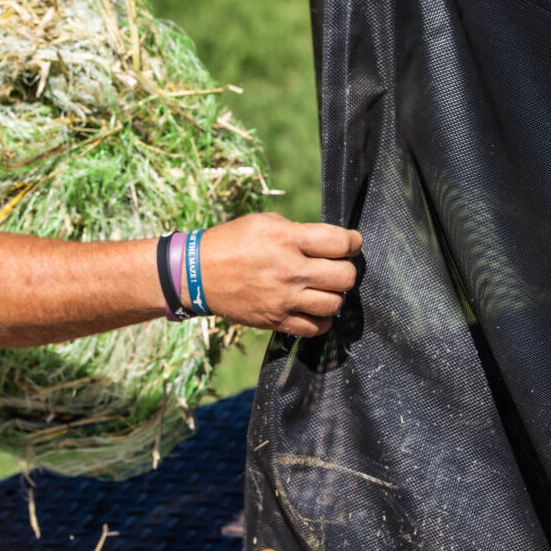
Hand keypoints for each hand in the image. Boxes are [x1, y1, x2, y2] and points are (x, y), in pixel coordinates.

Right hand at [184, 212, 361, 336]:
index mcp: (288, 240)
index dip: (353, 241)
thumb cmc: (231, 242)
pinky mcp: (276, 321)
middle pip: (345, 276)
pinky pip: (316, 328)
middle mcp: (290, 271)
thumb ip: (299, 231)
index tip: (350, 243)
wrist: (197, 274)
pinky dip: (322, 319)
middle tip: (336, 266)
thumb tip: (328, 243)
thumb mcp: (265, 222)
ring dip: (335, 295)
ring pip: (335, 304)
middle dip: (346, 269)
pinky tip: (313, 307)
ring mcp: (284, 300)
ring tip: (324, 287)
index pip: (341, 243)